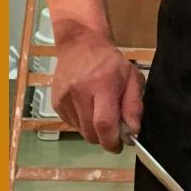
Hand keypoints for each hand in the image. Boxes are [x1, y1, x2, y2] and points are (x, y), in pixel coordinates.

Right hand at [52, 28, 144, 151]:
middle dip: (104, 139)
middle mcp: (80, 94)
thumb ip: (134, 104)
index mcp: (102, 86)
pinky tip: (88, 107)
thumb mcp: (131, 76)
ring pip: (81, 132)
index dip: (112, 141)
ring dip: (93, 130)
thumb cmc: (110, 62)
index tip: (121, 145)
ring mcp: (64, 100)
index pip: (104, 123)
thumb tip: (133, 130)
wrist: (79, 45)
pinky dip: (83, 123)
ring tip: (100, 112)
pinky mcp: (56, 104)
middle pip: (91, 133)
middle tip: (113, 130)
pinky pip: (72, 125)